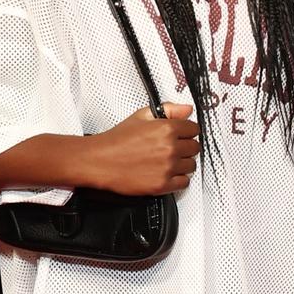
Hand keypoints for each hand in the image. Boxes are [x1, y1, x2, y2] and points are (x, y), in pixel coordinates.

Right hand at [81, 103, 199, 196]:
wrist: (99, 161)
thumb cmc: (116, 140)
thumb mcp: (141, 116)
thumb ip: (168, 110)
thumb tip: (186, 109)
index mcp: (166, 129)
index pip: (194, 129)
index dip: (187, 131)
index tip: (181, 134)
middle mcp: (169, 148)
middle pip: (195, 147)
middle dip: (186, 146)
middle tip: (173, 148)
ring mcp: (167, 168)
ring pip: (191, 165)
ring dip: (183, 163)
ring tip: (168, 161)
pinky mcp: (162, 185)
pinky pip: (184, 183)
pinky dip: (178, 179)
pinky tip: (168, 173)